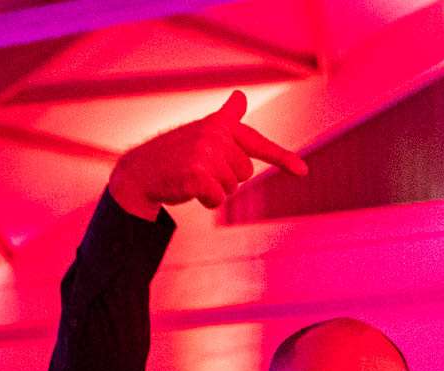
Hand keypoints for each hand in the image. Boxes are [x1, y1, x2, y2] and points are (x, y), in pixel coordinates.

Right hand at [107, 91, 306, 219]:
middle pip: (244, 174)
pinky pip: (219, 199)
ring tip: (191, 176)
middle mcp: (214, 134)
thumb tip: (239, 96)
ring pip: (232, 188)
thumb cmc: (175, 154)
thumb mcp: (203, 132)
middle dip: (225, 178)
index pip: (256, 142)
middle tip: (198, 169)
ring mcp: (204, 153)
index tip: (303, 171)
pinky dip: (206, 200)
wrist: (140, 172)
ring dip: (214, 189)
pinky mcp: (195, 173)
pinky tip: (187, 188)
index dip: (282, 158)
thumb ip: (228, 119)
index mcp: (219, 125)